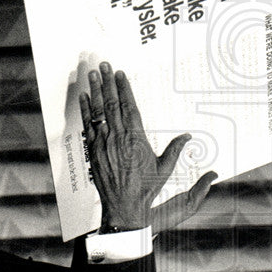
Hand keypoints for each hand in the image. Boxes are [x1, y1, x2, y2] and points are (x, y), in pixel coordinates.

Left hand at [79, 61, 215, 232]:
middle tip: (103, 64)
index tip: (120, 73)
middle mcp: (118, 137)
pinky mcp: (94, 151)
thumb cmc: (146, 188)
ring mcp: (104, 143)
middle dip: (108, 82)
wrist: (124, 206)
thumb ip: (174, 150)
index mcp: (136, 138)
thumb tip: (187, 136)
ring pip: (98, 112)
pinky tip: (83, 97)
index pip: (129, 107)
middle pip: (112, 104)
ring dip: (95, 91)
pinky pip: (88, 126)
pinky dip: (85, 110)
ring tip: (92, 73)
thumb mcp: (164, 169)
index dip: (124, 88)